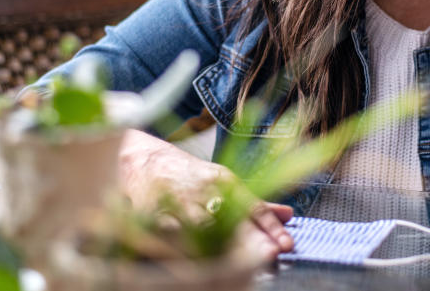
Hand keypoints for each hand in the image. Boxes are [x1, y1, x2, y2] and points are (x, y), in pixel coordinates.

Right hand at [119, 129, 293, 258]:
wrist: (141, 161)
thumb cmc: (188, 177)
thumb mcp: (223, 183)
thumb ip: (254, 204)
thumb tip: (289, 215)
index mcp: (224, 182)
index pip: (253, 206)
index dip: (271, 227)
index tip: (286, 245)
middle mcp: (205, 191)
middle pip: (232, 221)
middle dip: (251, 241)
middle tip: (268, 256)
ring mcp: (180, 204)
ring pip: (203, 230)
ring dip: (221, 249)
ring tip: (240, 268)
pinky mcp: (156, 216)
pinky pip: (174, 238)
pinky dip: (188, 252)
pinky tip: (201, 265)